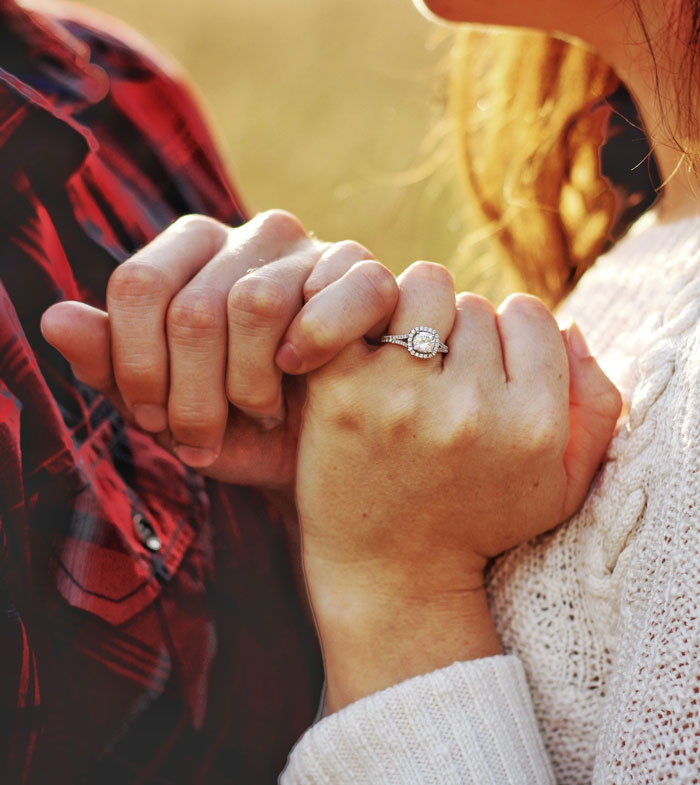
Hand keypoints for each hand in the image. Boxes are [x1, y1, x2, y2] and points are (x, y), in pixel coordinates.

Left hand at [40, 211, 397, 496]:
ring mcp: (310, 248)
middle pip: (192, 306)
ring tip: (260, 413)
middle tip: (203, 439)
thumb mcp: (164, 407)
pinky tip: (304, 373)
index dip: (136, 365)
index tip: (150, 420)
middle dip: (192, 396)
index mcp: (192, 249)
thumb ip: (110, 364)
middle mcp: (249, 234)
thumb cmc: (233, 424)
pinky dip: (315, 345)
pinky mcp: (364, 272)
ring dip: (250, 384)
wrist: (312, 450)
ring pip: (254, 304)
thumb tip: (55, 319)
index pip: (137, 284)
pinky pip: (335, 294)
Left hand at [295, 261, 621, 709]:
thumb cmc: (481, 522)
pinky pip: (364, 306)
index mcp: (533, 425)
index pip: (531, 316)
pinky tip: (365, 349)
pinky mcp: (344, 391)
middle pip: (474, 304)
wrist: (392, 572)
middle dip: (461, 334)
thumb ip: (596, 404)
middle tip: (441, 375)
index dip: (510, 337)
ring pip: (424, 290)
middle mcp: (472, 409)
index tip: (489, 367)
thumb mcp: (564, 484)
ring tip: (406, 358)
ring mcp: (404, 397)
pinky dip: (366, 315)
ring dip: (417, 314)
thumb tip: (573, 328)